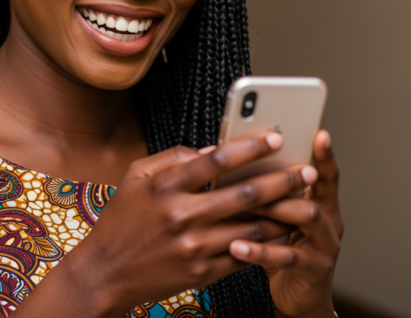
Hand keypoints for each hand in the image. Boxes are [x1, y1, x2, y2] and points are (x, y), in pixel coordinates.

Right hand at [37, 132, 317, 316]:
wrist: (105, 273)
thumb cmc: (121, 220)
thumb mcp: (135, 176)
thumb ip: (173, 158)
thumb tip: (212, 150)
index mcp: (165, 187)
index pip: (216, 160)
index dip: (250, 147)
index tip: (276, 137)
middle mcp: (182, 216)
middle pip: (244, 194)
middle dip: (282, 180)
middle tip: (306, 171)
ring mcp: (194, 248)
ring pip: (252, 228)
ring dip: (283, 215)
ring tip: (305, 202)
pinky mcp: (202, 273)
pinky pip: (243, 256)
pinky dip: (265, 243)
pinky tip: (282, 231)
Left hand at [229, 130, 342, 317]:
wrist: (298, 297)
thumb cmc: (283, 251)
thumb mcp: (277, 219)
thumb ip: (266, 194)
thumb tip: (233, 164)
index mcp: (322, 203)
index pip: (325, 172)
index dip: (324, 153)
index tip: (318, 132)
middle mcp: (330, 221)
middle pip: (318, 189)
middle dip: (290, 178)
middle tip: (262, 169)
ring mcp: (326, 245)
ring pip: (307, 217)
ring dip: (276, 208)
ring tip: (247, 206)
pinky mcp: (315, 269)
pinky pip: (288, 257)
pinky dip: (260, 250)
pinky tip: (237, 246)